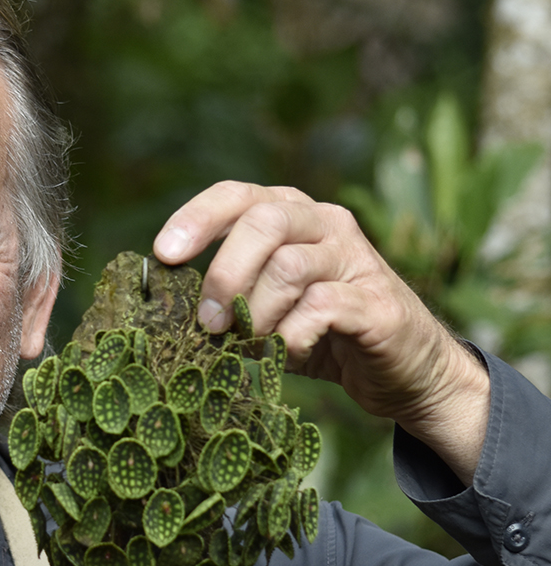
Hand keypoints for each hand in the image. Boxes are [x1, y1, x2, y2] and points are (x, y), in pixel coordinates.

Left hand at [153, 181, 489, 483]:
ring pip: (288, 266)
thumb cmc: (320, 337)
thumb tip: (168, 306)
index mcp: (291, 217)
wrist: (401, 370)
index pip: (237, 195)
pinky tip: (287, 354)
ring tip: (252, 345)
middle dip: (224, 274)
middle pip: (263, 222)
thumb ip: (229, 296)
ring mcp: (356, 259)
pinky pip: (319, 307)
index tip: (163, 255)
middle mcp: (326, 224)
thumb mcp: (264, 309)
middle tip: (208, 323)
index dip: (195, 218)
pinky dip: (290, 337)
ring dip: (257, 313)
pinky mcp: (376, 303)